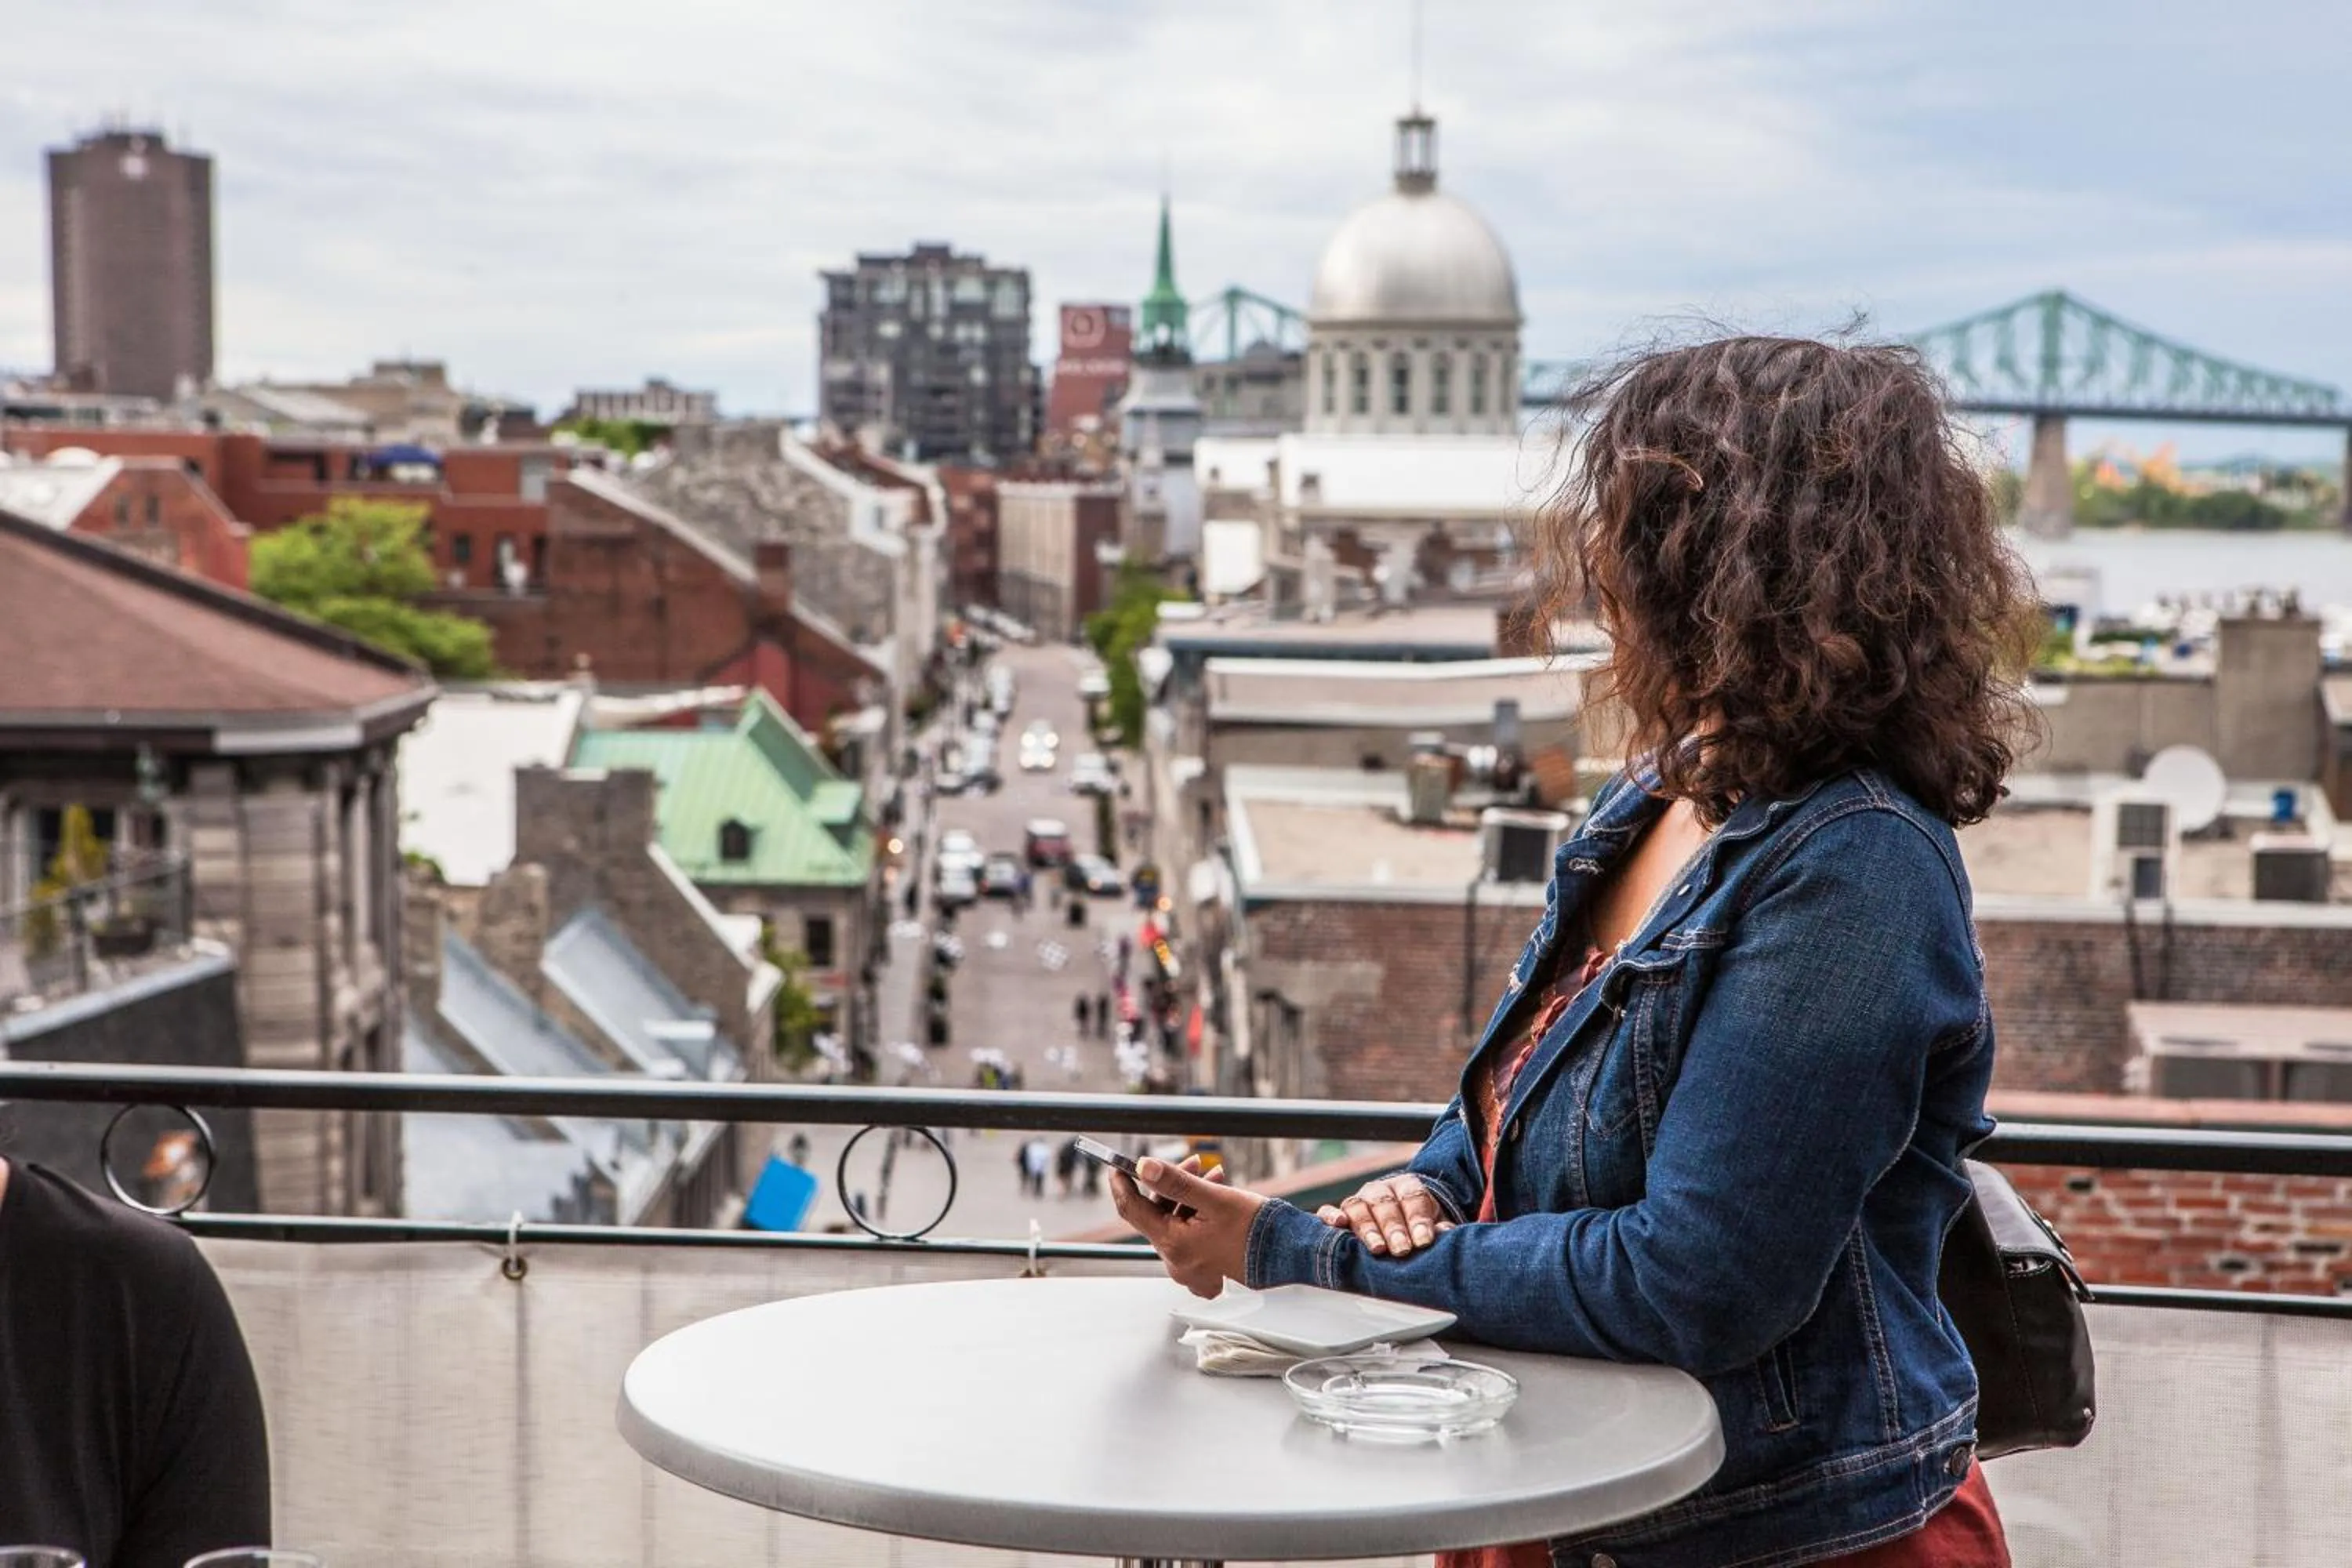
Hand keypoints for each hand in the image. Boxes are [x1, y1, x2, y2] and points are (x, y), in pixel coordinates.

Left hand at [1109, 1154, 1264, 1298]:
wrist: (1291, 1256)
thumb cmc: (1259, 1231)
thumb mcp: (1215, 1198)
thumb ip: (1176, 1182)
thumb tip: (1143, 1167)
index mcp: (1175, 1245)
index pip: (1132, 1210)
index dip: (1121, 1183)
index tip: (1116, 1165)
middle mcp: (1177, 1263)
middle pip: (1157, 1215)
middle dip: (1172, 1185)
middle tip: (1195, 1162)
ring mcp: (1190, 1270)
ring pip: (1175, 1223)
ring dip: (1188, 1198)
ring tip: (1215, 1177)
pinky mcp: (1204, 1270)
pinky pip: (1188, 1237)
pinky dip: (1196, 1215)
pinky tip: (1215, 1198)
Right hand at [1316, 1174, 1453, 1257]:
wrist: (1399, 1226)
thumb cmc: (1418, 1229)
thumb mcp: (1434, 1227)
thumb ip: (1440, 1229)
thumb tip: (1444, 1234)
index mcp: (1407, 1187)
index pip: (1413, 1197)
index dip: (1418, 1219)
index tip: (1424, 1241)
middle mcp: (1380, 1190)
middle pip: (1385, 1203)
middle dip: (1394, 1227)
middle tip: (1402, 1249)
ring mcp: (1358, 1201)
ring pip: (1359, 1207)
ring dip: (1368, 1228)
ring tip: (1378, 1248)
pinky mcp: (1338, 1214)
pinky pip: (1328, 1211)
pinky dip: (1330, 1215)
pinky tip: (1338, 1224)